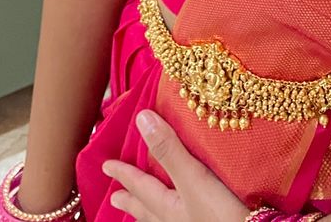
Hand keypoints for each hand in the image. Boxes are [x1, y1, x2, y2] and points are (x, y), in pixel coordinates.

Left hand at [101, 111, 249, 221]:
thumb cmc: (223, 215)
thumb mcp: (195, 179)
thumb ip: (169, 150)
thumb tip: (141, 119)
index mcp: (171, 207)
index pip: (142, 187)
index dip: (125, 174)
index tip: (107, 166)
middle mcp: (178, 220)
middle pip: (149, 209)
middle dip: (133, 201)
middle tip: (115, 198)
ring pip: (164, 221)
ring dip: (151, 213)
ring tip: (141, 212)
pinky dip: (174, 219)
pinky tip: (182, 217)